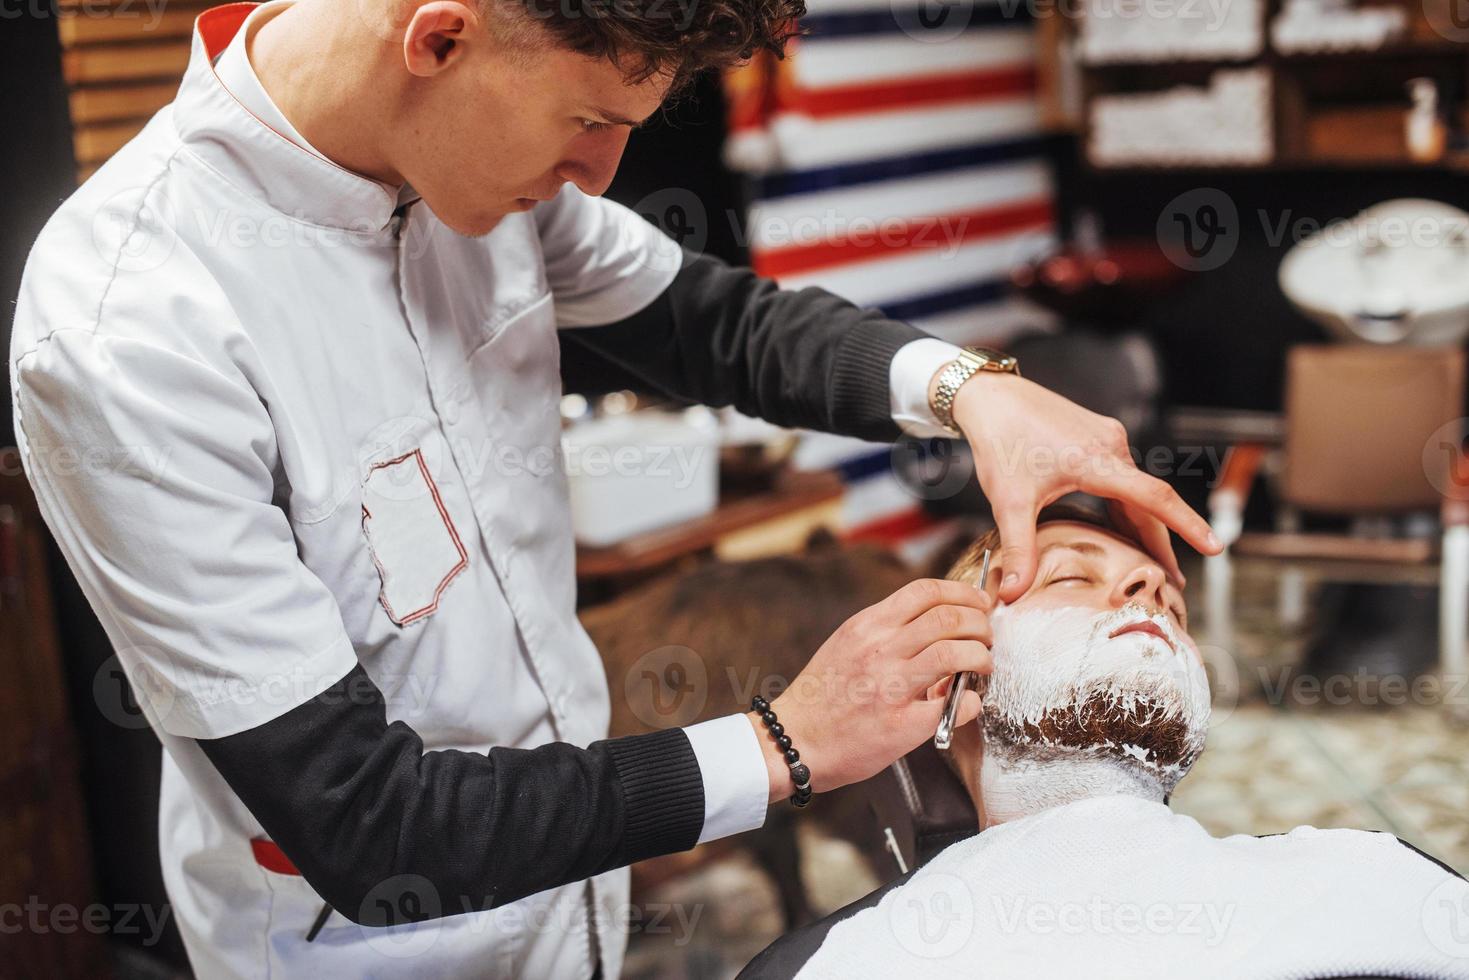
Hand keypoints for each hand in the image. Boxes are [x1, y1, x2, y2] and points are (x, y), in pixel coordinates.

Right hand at [747, 579, 992, 801]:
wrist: (794, 742)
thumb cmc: (821, 696)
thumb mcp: (847, 645)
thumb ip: (886, 631)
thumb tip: (935, 624)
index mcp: (867, 626)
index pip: (925, 591)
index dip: (962, 593)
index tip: (978, 604)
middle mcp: (879, 650)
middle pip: (949, 618)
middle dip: (980, 624)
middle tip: (986, 637)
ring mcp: (890, 686)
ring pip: (955, 654)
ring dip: (981, 657)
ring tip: (982, 666)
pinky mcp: (901, 725)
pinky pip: (955, 704)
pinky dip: (971, 701)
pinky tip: (967, 704)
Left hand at [946, 371, 1221, 603]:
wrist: (990, 395)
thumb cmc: (999, 442)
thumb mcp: (1007, 501)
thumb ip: (1019, 548)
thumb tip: (1012, 595)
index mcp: (1099, 462)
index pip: (1156, 498)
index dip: (1187, 525)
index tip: (1215, 548)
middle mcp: (1113, 446)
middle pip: (1149, 501)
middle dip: (1163, 542)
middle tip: (1173, 584)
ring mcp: (1108, 438)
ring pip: (1135, 489)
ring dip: (1143, 524)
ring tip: (1153, 563)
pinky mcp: (1097, 435)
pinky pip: (1122, 476)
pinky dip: (1127, 505)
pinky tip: (1123, 528)